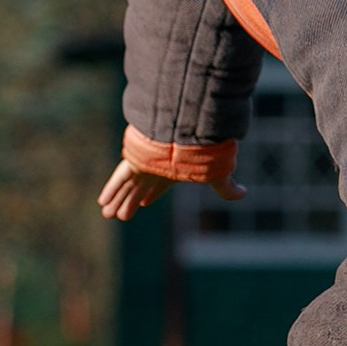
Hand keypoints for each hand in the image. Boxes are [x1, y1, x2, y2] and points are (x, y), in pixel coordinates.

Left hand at [97, 160, 245, 221]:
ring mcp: (144, 163)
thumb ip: (227, 187)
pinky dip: (111, 190)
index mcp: (174, 170)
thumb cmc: (208, 152)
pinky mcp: (135, 160)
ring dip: (118, 201)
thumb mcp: (219, 174)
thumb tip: (244, 195)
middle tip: (122, 214)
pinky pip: (120, 178)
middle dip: (131, 201)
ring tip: (108, 214)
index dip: (152, 194)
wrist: (193, 131)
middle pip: (141, 188)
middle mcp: (157, 166)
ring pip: (128, 186)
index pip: (160, 186)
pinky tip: (102, 202)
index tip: (144, 203)